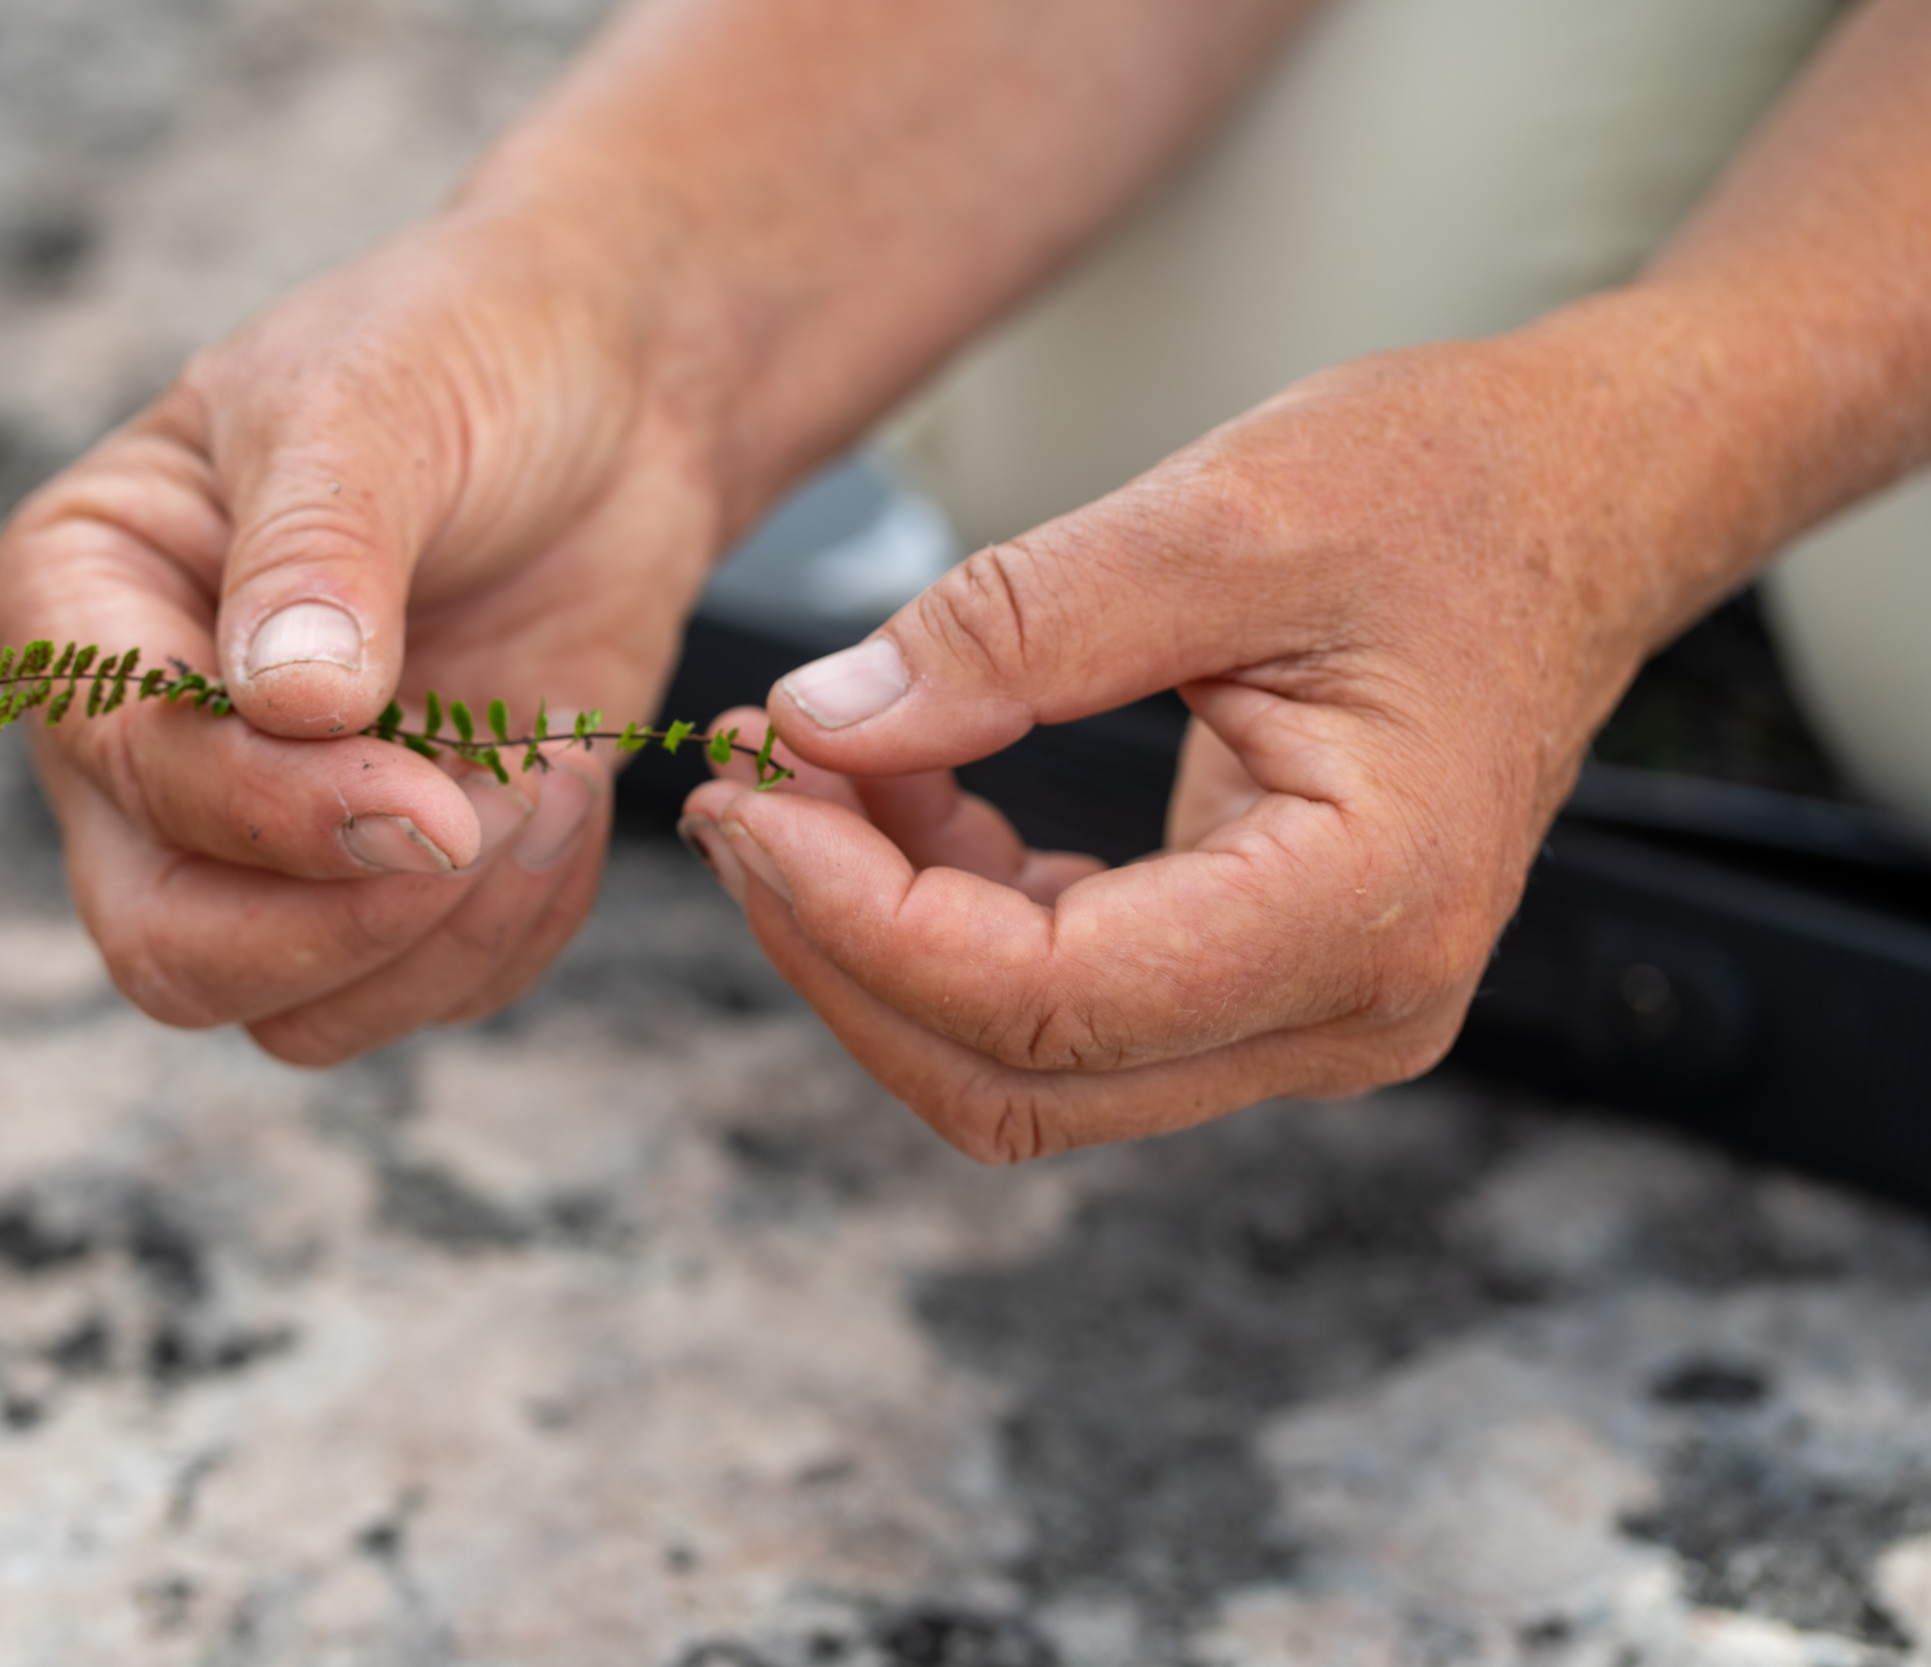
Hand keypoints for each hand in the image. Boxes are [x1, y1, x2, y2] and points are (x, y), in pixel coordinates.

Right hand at [0, 205, 720, 1063]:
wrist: (613, 389)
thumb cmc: (462, 357)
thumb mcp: (372, 409)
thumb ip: (317, 551)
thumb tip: (287, 710)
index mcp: (75, 607)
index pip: (123, 774)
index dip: (269, 809)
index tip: (428, 784)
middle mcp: (140, 748)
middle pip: (168, 950)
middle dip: (342, 926)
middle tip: (483, 828)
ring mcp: (261, 832)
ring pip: (294, 1009)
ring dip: (444, 938)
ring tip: (545, 786)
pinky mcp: (385, 878)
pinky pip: (422, 993)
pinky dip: (511, 932)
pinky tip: (565, 795)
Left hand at [682, 321, 1729, 1159]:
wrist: (1576, 503)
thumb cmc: (1447, 490)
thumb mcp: (1220, 516)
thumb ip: (1010, 630)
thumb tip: (817, 722)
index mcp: (1361, 911)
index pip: (1046, 1002)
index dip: (859, 916)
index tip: (754, 787)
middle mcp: (1345, 1011)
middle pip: (1011, 1076)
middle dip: (840, 947)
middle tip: (740, 790)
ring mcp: (1306, 1017)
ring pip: (1017, 1065)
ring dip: (877, 940)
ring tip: (798, 777)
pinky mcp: (1258, 984)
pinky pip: (1055, 1008)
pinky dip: (944, 920)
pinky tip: (893, 795)